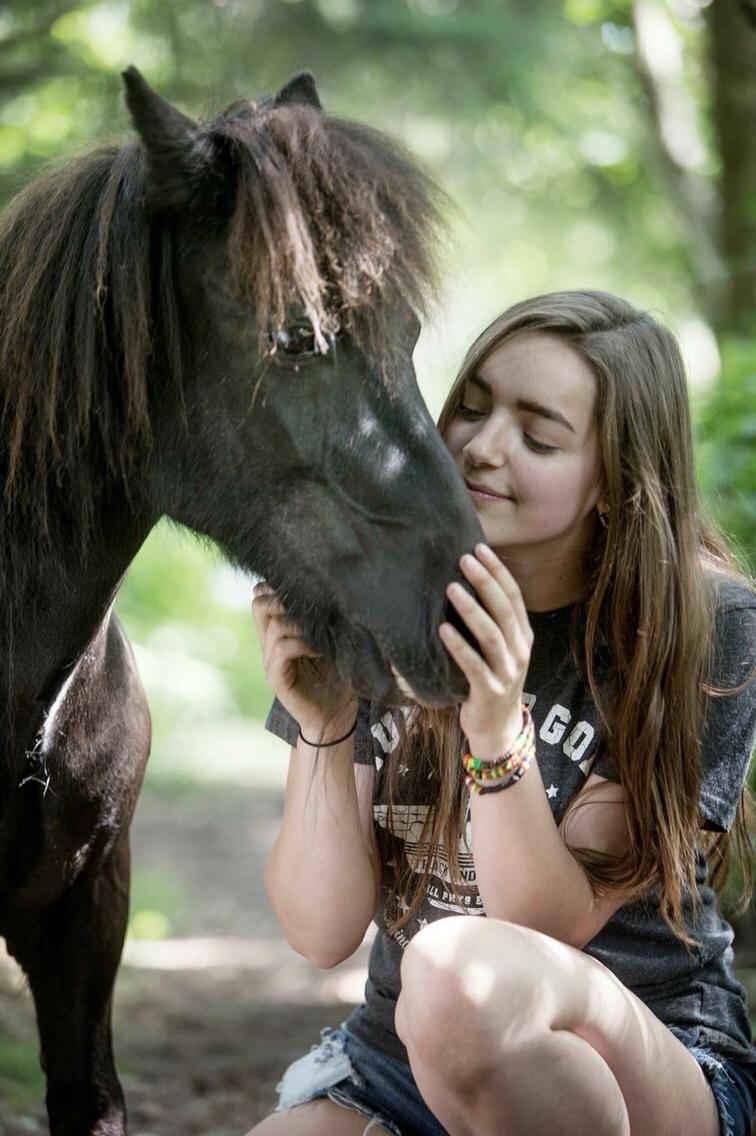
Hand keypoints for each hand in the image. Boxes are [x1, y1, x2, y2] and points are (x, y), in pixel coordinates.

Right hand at [252, 583, 356, 739]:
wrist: (335, 719)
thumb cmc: (338, 679)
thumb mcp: (333, 642)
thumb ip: (325, 620)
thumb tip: (336, 589)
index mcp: (279, 633)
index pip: (262, 598)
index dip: (278, 586)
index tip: (306, 588)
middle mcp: (269, 644)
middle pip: (259, 604)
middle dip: (283, 598)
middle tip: (311, 606)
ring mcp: (270, 661)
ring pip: (273, 625)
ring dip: (300, 622)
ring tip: (321, 632)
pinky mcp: (276, 678)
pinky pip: (282, 649)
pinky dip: (302, 643)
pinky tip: (320, 650)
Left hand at [438, 544, 532, 758]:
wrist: (496, 728)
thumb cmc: (489, 679)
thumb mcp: (498, 650)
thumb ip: (489, 622)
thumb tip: (462, 582)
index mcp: (523, 637)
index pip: (514, 597)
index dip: (498, 572)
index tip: (480, 548)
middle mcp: (519, 652)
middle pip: (504, 610)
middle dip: (485, 582)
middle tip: (465, 559)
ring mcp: (507, 672)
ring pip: (491, 635)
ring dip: (471, 610)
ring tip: (451, 588)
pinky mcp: (490, 691)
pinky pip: (473, 665)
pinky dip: (458, 646)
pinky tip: (442, 629)